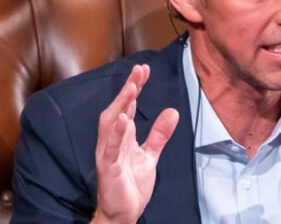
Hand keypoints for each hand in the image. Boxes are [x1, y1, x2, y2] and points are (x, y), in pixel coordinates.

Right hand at [92, 64, 179, 223]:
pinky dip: (115, 132)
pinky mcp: (108, 167)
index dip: (135, 87)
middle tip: (139, 70)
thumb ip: (159, 135)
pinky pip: (110, 147)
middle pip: (118, 108)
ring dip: (121, 104)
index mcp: (122, 137)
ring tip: (132, 87)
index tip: (144, 70)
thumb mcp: (150, 156)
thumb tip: (172, 112)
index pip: (128, 106)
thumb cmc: (131, 185)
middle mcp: (112, 141)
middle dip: (128, 88)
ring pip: (111, 123)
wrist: (122, 213)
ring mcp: (108, 153)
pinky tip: (122, 119)